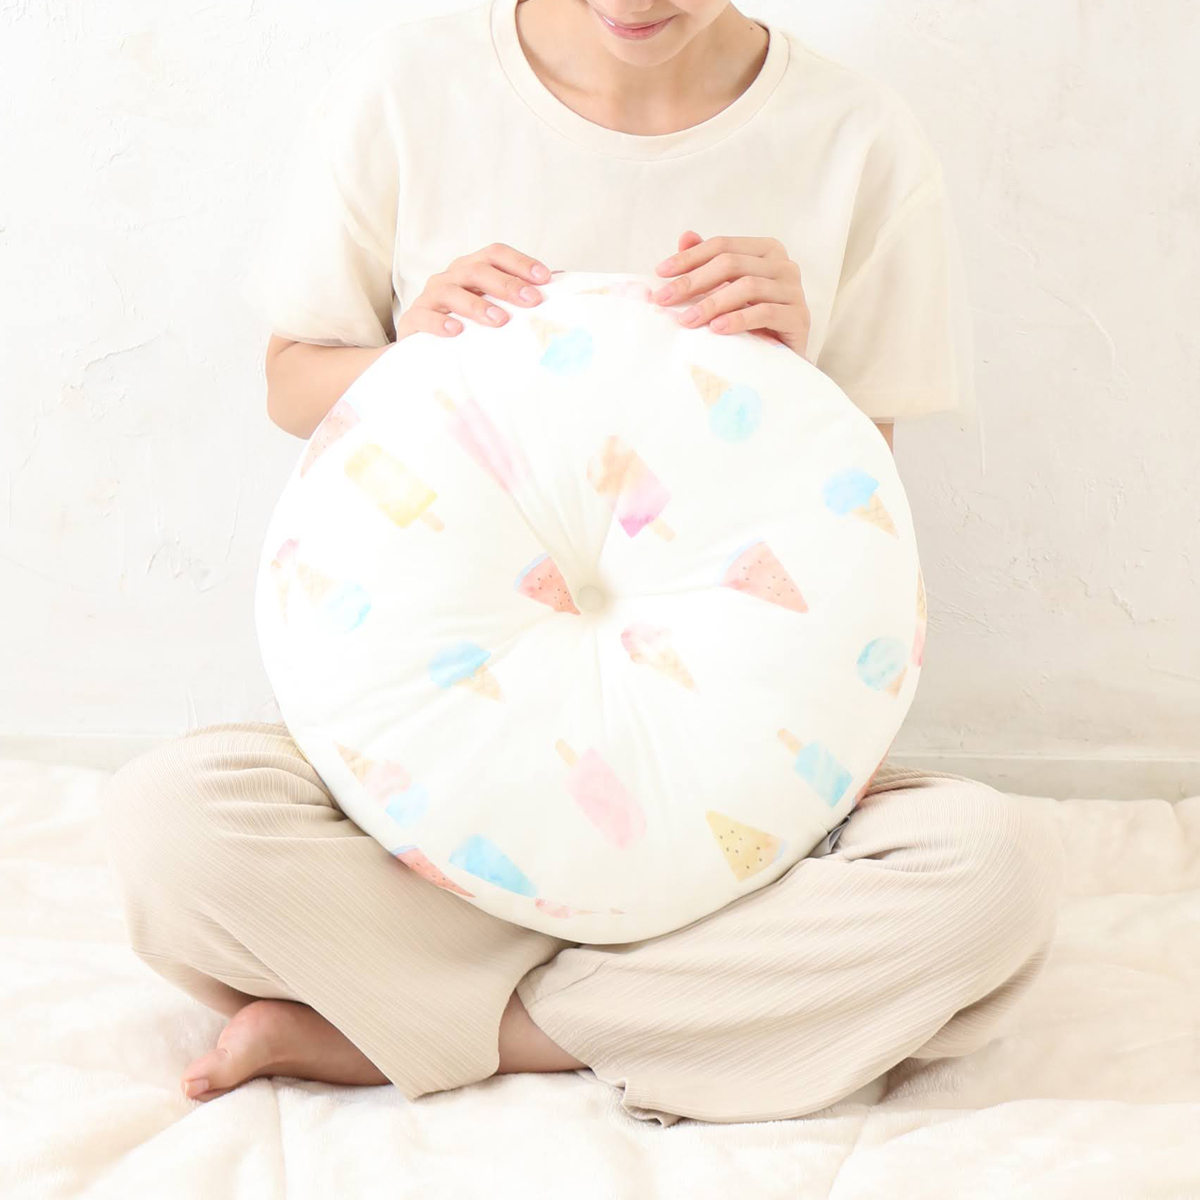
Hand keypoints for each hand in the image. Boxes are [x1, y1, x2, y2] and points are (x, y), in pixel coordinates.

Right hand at [395, 242, 551, 339]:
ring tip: (500, 320)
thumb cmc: (466, 326)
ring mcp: (430, 297)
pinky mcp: (412, 320)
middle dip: (507, 284)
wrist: (419, 349)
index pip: (496, 254)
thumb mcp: (493, 309)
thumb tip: (563, 286)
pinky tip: (456, 331)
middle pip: (477, 270)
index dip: (520, 262)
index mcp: (471, 269)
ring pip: (450, 291)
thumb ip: (519, 298)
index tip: (546, 279)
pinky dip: (439, 322)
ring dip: (477, 304)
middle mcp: (450, 277)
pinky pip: (424, 316)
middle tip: (531, 300)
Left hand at [651, 230, 810, 358]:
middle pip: (731, 264)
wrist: (782, 359)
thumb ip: (709, 263)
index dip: (689, 257)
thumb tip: (685, 237)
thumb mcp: (727, 290)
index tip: (660, 273)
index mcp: (766, 250)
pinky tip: (716, 329)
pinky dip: (738, 319)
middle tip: (664, 299)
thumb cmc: (752, 321)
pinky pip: (766, 313)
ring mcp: (794, 290)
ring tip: (687, 320)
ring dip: (711, 304)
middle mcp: (784, 265)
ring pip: (747, 287)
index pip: (722, 246)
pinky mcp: (799, 317)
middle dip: (693, 281)